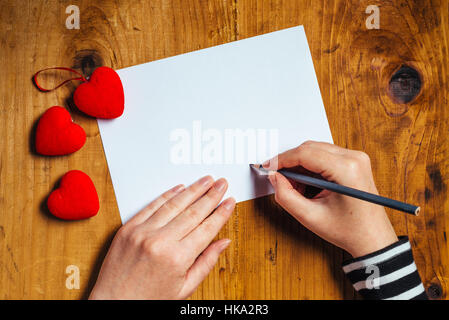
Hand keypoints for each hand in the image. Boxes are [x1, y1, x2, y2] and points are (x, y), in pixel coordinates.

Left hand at [89, 176, 234, 299]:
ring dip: (193, 190)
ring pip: (174, 204)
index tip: (230, 202)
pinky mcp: (129, 228)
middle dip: (211, 195)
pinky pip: (152, 206)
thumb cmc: (148, 300)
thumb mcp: (184, 288)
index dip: (221, 213)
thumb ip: (206, 263)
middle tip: (222, 184)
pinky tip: (180, 187)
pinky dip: (167, 194)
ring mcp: (143, 232)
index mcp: (177, 258)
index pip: (206, 229)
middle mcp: (160, 242)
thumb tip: (223, 242)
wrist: (112, 304)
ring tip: (207, 180)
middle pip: (193, 212)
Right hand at [264, 141, 397, 257]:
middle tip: (280, 180)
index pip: (305, 154)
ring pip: (316, 149)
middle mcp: (354, 158)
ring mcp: (357, 157)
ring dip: (300, 165)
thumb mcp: (310, 217)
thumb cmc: (348, 230)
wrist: (372, 238)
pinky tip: (307, 184)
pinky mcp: (355, 161)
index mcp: (346, 169)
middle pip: (310, 148)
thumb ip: (286, 196)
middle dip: (290, 162)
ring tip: (296, 187)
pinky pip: (325, 154)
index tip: (267, 167)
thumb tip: (274, 177)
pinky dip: (311, 166)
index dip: (282, 159)